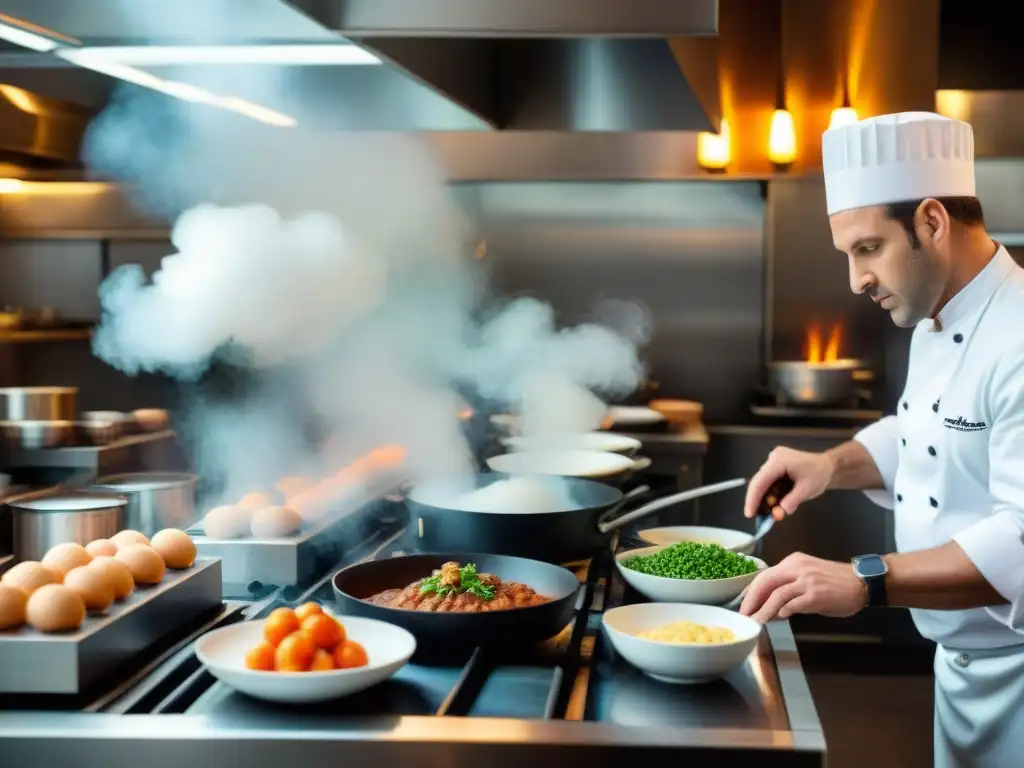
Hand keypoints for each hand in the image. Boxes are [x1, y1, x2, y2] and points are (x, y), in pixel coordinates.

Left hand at [739, 553, 866, 622]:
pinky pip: (794, 604)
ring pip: (777, 595)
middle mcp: (798, 568)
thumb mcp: (808, 577)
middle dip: (751, 600)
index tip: (743, 604)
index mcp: (793, 562)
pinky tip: (779, 617)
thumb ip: (788, 587)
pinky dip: (784, 611)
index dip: (751, 591)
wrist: (862, 582)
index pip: (764, 575)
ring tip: (756, 621)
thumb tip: (768, 604)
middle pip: (766, 583)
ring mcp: (807, 581)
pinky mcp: (817, 595)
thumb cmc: (836, 582)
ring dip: (764, 610)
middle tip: (744, 614)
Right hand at [743, 447, 834, 518]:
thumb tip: (777, 514)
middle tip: (755, 516)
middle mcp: (772, 459)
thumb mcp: (807, 490)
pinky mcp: (774, 466)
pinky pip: (767, 482)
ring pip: (762, 483)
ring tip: (769, 512)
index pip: (761, 481)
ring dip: (764, 498)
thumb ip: (791, 502)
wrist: (827, 466)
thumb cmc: (819, 475)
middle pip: (758, 482)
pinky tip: (773, 503)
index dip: (753, 498)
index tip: (749, 514)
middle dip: (757, 500)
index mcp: (779, 461)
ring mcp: (772, 461)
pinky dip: (769, 494)